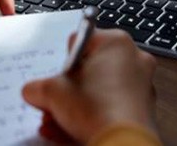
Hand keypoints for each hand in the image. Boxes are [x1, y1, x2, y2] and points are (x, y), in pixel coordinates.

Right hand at [22, 29, 157, 142]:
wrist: (121, 143)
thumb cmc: (95, 109)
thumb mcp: (52, 92)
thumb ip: (38, 87)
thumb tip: (33, 91)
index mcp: (115, 42)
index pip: (80, 41)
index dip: (65, 62)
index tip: (58, 78)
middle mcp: (134, 58)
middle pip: (90, 69)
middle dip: (68, 90)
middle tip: (53, 101)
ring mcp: (142, 84)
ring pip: (100, 91)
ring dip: (76, 106)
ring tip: (56, 122)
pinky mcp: (143, 109)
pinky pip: (111, 108)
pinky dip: (92, 117)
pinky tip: (70, 131)